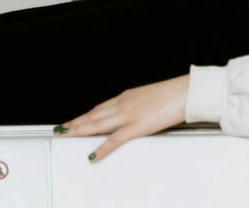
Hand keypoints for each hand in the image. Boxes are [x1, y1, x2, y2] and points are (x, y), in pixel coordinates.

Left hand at [59, 74, 189, 161]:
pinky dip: (102, 148)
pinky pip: (114, 140)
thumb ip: (143, 106)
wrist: (187, 92)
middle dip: (76, 122)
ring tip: (66, 135)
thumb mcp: (154, 97)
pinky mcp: (136, 127)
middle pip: (94, 115)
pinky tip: (93, 155)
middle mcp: (124, 104)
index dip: (86, 114)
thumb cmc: (176, 93)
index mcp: (129, 96)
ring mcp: (128, 115)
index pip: (101, 107)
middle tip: (61, 128)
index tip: (77, 119)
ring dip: (79, 130)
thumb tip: (142, 113)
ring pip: (97, 124)